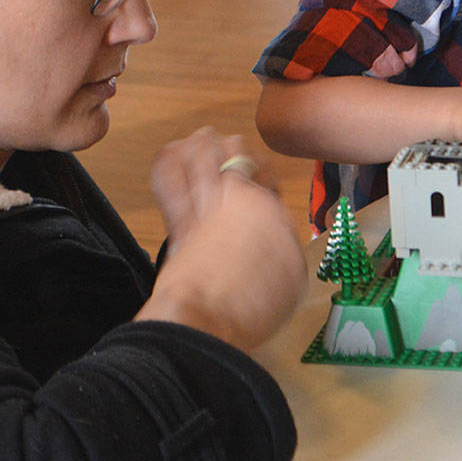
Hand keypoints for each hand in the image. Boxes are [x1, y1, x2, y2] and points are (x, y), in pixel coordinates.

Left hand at [138, 127, 307, 351]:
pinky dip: (171, 161)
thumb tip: (279, 246)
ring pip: (205, 154)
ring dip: (203, 145)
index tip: (257, 179)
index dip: (259, 173)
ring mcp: (207, 205)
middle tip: (228, 152)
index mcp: (275, 213)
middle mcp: (242, 199)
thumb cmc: (253, 308)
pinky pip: (171, 175)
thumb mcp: (291, 282)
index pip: (266, 176)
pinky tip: (171, 152)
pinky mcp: (177, 219)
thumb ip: (284, 252)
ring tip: (202, 142)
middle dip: (231, 151)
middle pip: (237, 155)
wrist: (209, 318)